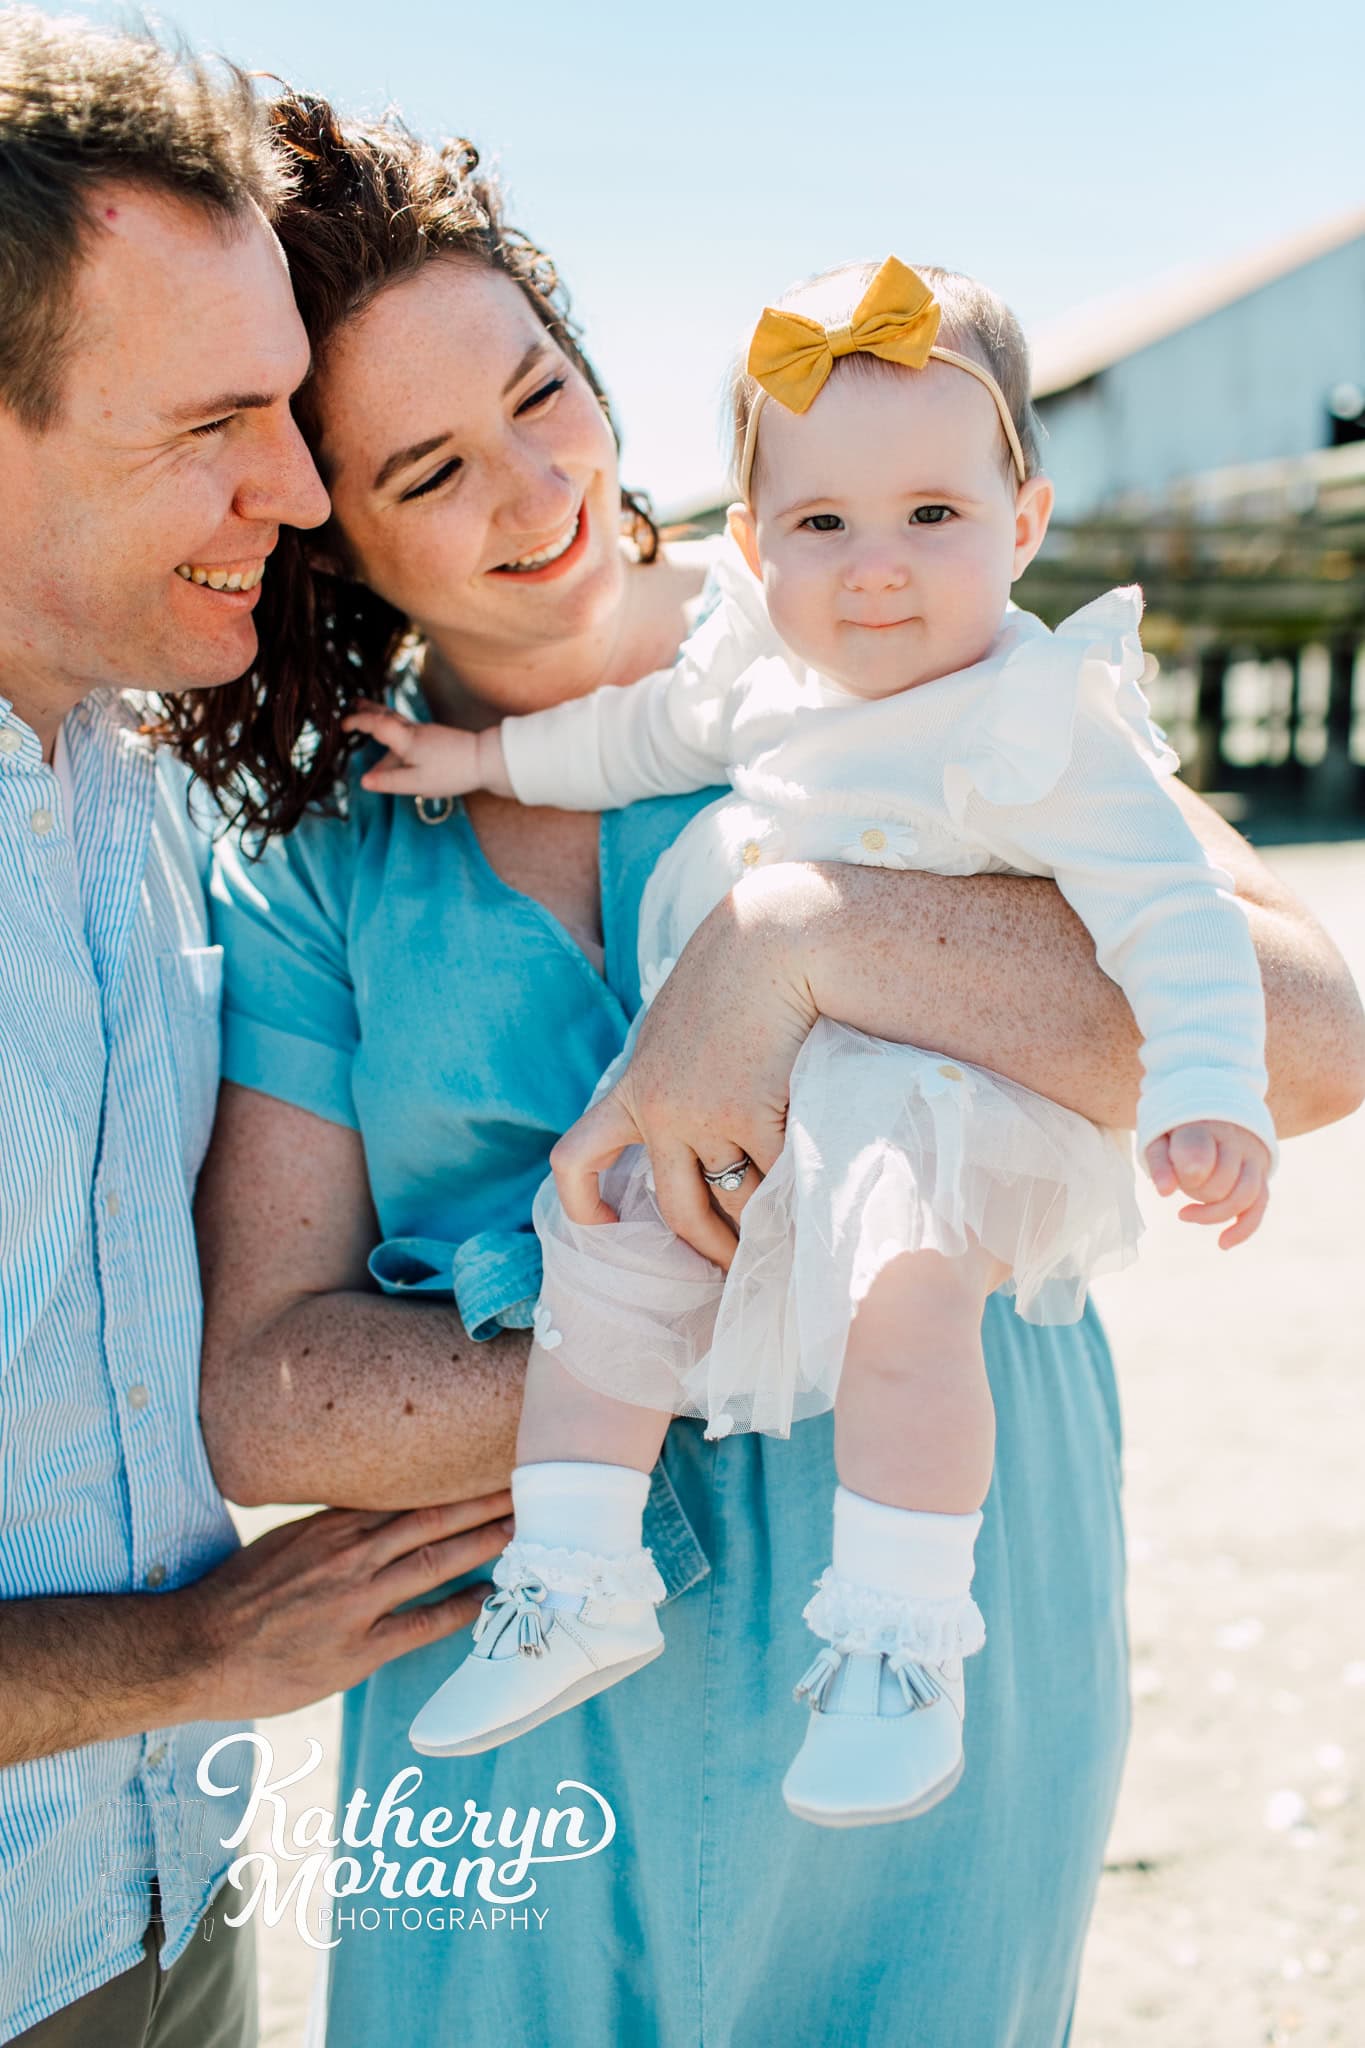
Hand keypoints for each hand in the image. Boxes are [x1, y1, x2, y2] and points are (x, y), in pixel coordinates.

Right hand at [183, 1491, 513, 1720]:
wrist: (195, 1648)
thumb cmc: (238, 1597)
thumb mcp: (284, 1543)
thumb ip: (333, 1529)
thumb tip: (374, 1516)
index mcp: (332, 1525)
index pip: (407, 1492)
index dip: (454, 1479)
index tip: (489, 1463)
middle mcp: (350, 1554)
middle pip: (433, 1517)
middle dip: (484, 1500)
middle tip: (530, 1484)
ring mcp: (356, 1601)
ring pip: (435, 1560)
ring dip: (483, 1543)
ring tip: (524, 1530)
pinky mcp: (356, 1650)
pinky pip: (421, 1624)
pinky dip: (459, 1609)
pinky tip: (490, 1598)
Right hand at [343, 699, 488, 796]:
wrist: (486, 759)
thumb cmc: (452, 772)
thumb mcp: (417, 783)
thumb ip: (389, 781)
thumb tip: (364, 780)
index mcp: (406, 740)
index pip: (375, 724)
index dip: (357, 722)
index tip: (342, 724)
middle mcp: (414, 731)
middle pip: (386, 715)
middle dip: (368, 709)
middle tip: (353, 703)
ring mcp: (426, 733)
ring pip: (397, 723)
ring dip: (380, 719)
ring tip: (368, 719)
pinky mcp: (435, 738)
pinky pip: (408, 733)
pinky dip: (394, 734)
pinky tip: (394, 750)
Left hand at [551, 867, 825, 1269]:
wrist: (774, 938)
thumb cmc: (738, 975)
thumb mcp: (683, 1024)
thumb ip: (677, 1071)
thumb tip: (695, 1114)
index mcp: (635, 1090)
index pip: (578, 1158)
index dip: (582, 1203)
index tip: (604, 1226)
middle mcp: (662, 1113)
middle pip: (678, 1211)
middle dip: (709, 1250)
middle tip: (737, 1269)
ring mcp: (707, 1117)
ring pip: (738, 1202)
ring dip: (764, 1228)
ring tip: (791, 1245)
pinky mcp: (755, 1113)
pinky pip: (779, 1179)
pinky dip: (799, 1200)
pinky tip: (819, 1212)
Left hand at [1145, 1120, 1270, 1247]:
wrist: (1211, 1110)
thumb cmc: (1177, 1131)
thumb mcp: (1158, 1139)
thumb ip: (1160, 1163)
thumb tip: (1165, 1193)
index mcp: (1204, 1124)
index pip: (1201, 1154)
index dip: (1186, 1174)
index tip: (1171, 1182)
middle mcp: (1234, 1139)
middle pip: (1223, 1180)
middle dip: (1196, 1193)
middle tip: (1177, 1185)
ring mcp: (1252, 1156)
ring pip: (1246, 1194)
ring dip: (1215, 1214)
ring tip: (1184, 1215)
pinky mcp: (1261, 1172)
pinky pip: (1259, 1204)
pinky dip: (1243, 1228)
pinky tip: (1223, 1243)